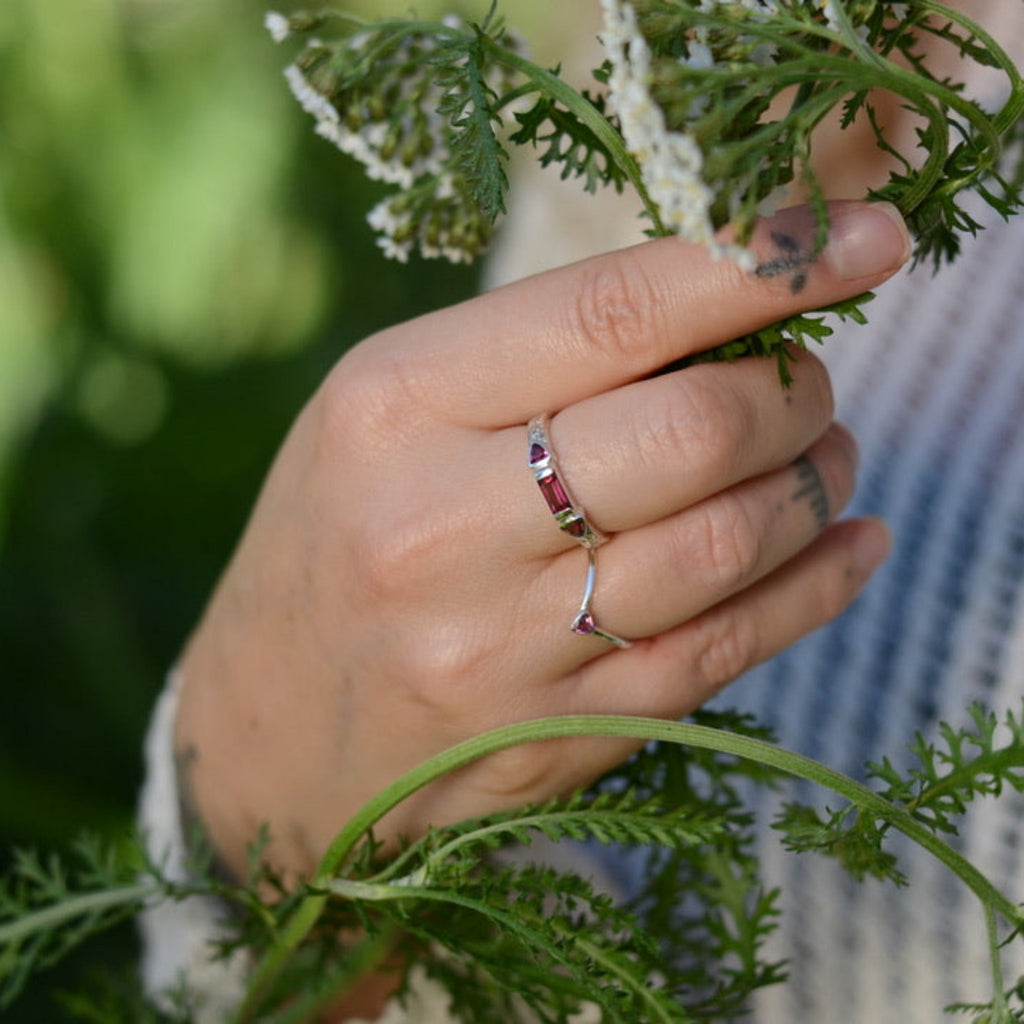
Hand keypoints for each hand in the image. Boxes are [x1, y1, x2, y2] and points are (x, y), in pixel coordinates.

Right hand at [174, 200, 908, 880]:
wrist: (272, 726)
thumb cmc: (340, 535)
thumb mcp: (393, 410)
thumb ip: (539, 354)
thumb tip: (728, 306)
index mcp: (395, 407)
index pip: (612, 313)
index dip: (760, 267)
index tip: (866, 241)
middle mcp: (440, 528)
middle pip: (692, 432)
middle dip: (792, 392)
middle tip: (807, 382)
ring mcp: (502, 648)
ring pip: (725, 545)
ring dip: (813, 485)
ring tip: (823, 455)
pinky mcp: (557, 733)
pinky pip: (724, 653)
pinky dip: (816, 587)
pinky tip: (849, 545)